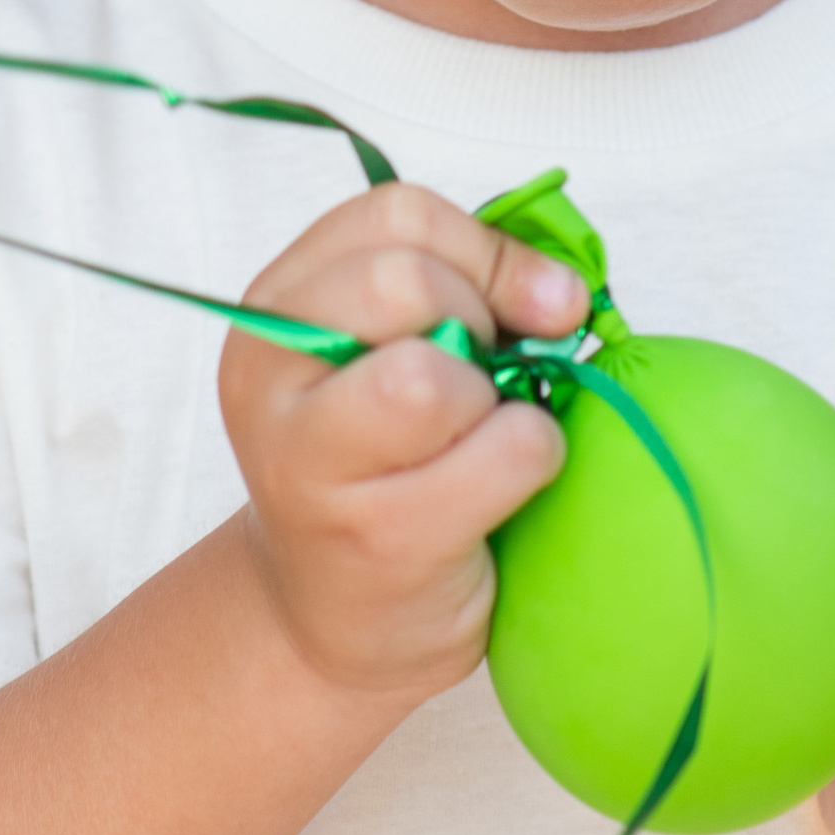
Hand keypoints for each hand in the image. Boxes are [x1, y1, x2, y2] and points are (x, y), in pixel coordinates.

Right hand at [220, 187, 583, 709]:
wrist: (337, 620)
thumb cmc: (384, 470)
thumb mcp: (393, 353)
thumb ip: (462, 290)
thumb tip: (564, 287)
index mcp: (277, 306)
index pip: (394, 215)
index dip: (487, 250)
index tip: (536, 302)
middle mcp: (270, 375)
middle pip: (403, 282)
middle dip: (479, 320)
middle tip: (488, 375)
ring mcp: (310, 463)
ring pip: (438, 377)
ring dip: (499, 401)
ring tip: (479, 437)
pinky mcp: (378, 538)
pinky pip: (504, 454)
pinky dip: (533, 459)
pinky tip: (498, 491)